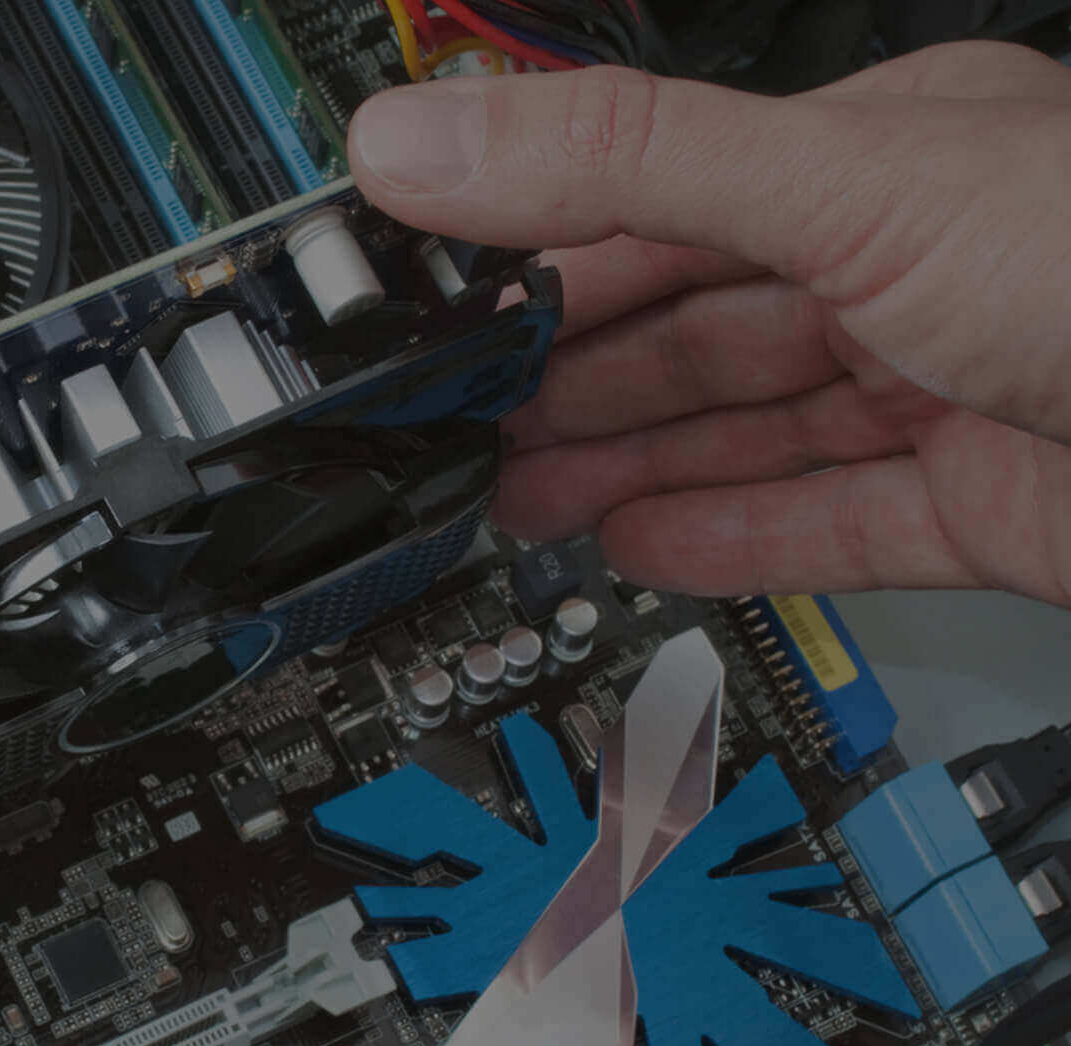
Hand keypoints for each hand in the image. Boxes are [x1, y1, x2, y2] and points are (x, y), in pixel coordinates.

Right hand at [350, 42, 1070, 604]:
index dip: (534, 249)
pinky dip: (722, 536)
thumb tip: (427, 145)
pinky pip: (819, 524)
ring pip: (743, 432)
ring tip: (511, 495)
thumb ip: (628, 166)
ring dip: (617, 464)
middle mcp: (909, 270)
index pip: (658, 200)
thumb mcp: (848, 187)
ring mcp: (943, 393)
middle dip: (563, 375)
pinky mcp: (976, 508)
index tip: (432, 293)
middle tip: (454, 419)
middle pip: (691, 328)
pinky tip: (640, 542)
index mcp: (877, 161)